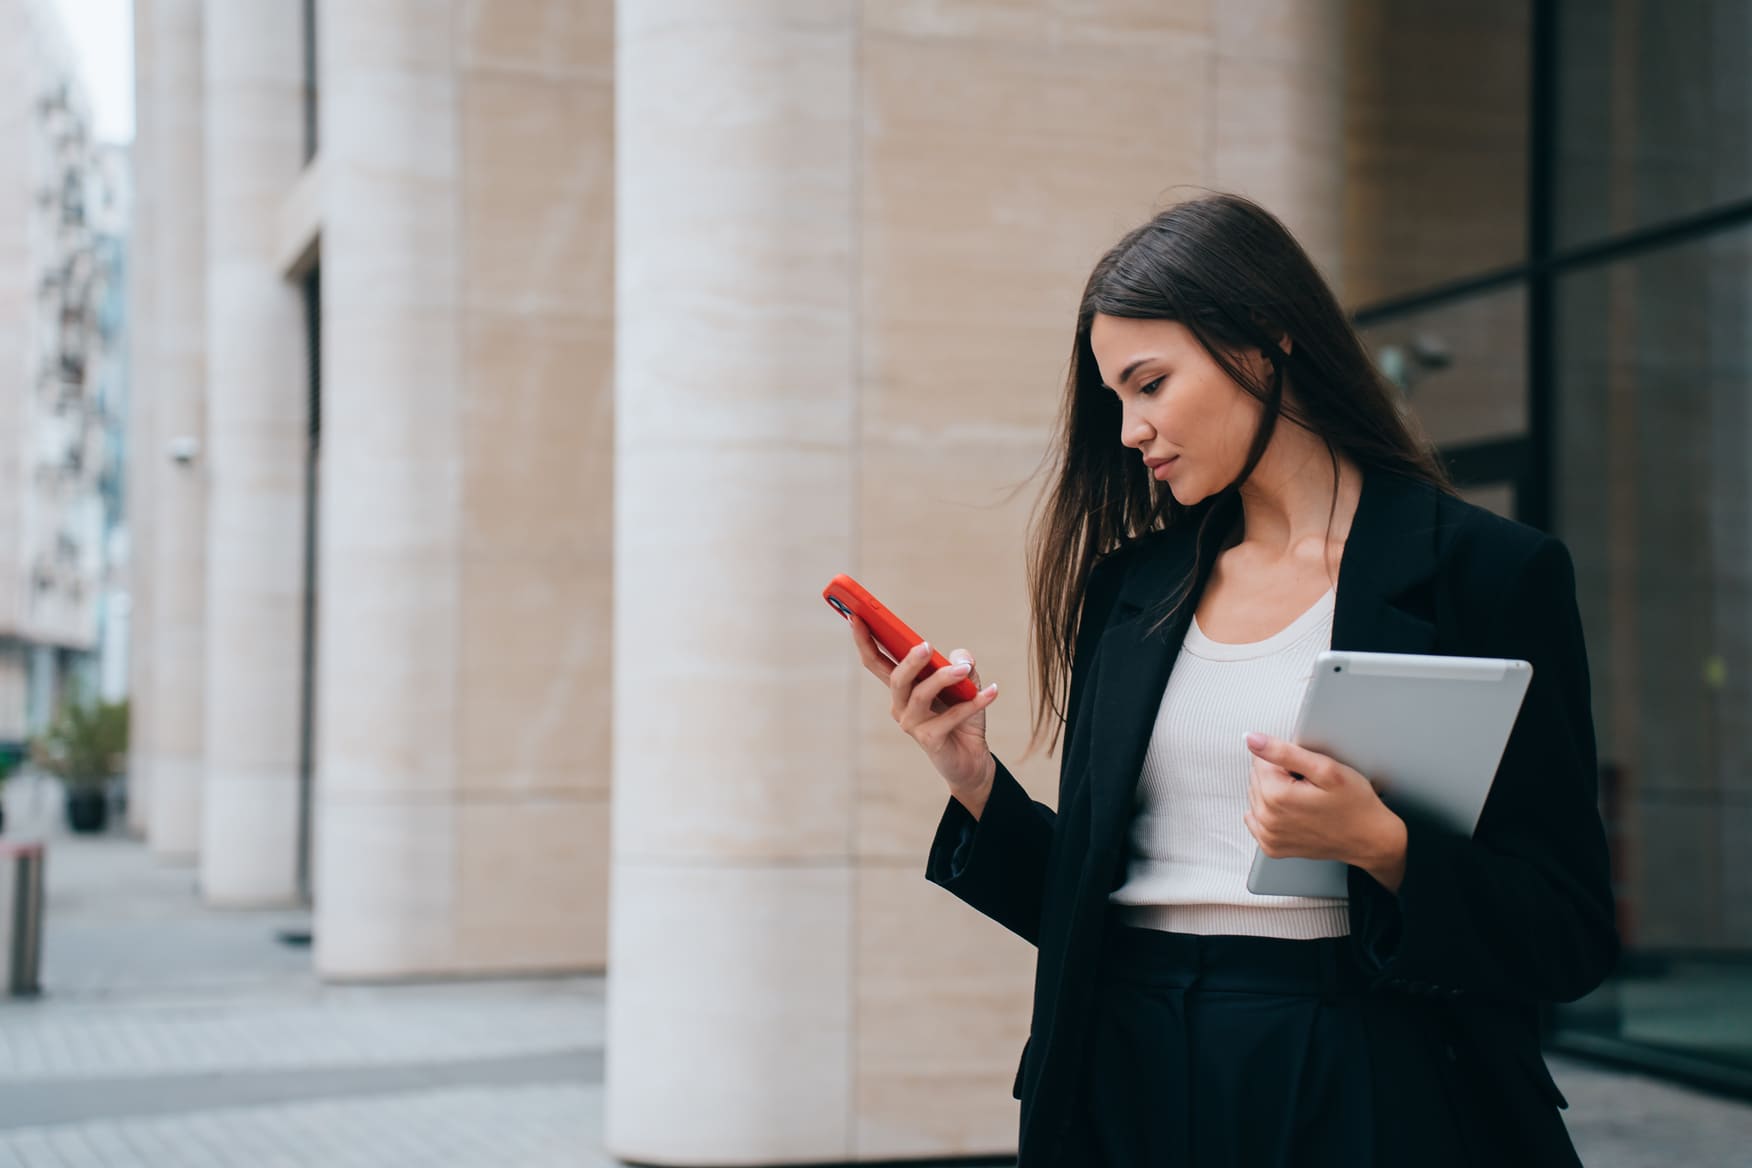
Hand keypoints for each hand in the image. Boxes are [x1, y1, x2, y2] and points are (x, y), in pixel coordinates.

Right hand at [847, 615, 999, 815]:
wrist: (971, 758)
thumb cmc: (961, 716)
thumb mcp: (964, 683)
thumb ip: (960, 663)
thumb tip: (960, 657)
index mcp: (902, 688)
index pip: (876, 661)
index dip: (864, 640)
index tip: (856, 616)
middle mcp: (901, 705)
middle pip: (896, 678)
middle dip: (909, 661)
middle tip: (926, 645)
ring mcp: (913, 725)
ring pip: (921, 695)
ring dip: (944, 678)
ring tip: (965, 668)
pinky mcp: (930, 740)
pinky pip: (951, 717)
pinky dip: (974, 703)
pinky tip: (992, 691)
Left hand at [1242, 731, 1407, 892]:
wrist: (1370, 839)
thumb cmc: (1355, 805)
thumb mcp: (1326, 769)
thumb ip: (1284, 751)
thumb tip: (1252, 739)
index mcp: (1277, 797)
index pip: (1261, 760)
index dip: (1288, 762)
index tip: (1308, 774)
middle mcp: (1267, 820)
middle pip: (1257, 778)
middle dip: (1281, 776)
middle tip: (1310, 787)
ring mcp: (1268, 836)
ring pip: (1257, 796)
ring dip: (1276, 793)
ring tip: (1306, 800)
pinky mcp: (1271, 847)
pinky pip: (1257, 818)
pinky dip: (1271, 812)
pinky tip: (1294, 813)